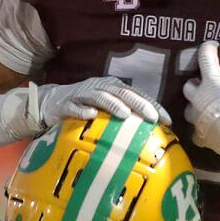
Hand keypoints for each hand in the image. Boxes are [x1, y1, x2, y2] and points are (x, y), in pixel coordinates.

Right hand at [0, 77, 169, 138]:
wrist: (51, 102)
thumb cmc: (86, 108)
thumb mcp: (108, 110)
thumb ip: (126, 116)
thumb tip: (152, 133)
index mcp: (114, 87)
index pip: (138, 94)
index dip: (153, 105)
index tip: (168, 120)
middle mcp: (100, 87)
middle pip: (123, 93)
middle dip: (139, 104)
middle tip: (152, 118)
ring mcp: (83, 94)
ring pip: (100, 97)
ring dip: (113, 105)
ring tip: (126, 115)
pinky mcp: (66, 104)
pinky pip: (74, 106)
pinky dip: (82, 110)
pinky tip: (91, 115)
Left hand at [182, 41, 219, 185]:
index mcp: (211, 82)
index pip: (205, 59)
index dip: (208, 49)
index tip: (211, 45)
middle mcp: (199, 99)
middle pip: (188, 86)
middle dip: (195, 82)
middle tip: (203, 81)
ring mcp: (198, 120)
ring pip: (189, 110)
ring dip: (195, 106)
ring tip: (204, 106)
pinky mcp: (203, 138)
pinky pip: (198, 133)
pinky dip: (203, 130)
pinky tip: (209, 130)